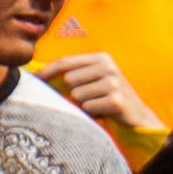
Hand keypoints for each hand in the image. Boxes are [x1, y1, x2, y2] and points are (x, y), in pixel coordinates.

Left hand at [39, 52, 161, 132]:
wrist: (137, 115)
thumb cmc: (109, 96)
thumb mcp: (95, 79)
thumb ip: (74, 73)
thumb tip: (40, 73)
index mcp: (102, 58)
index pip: (66, 62)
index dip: (48, 70)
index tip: (35, 78)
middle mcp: (108, 67)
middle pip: (69, 79)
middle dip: (72, 92)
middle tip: (88, 97)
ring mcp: (113, 83)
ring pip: (77, 95)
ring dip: (83, 104)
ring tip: (97, 104)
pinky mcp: (116, 101)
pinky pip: (87, 107)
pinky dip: (91, 113)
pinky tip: (103, 112)